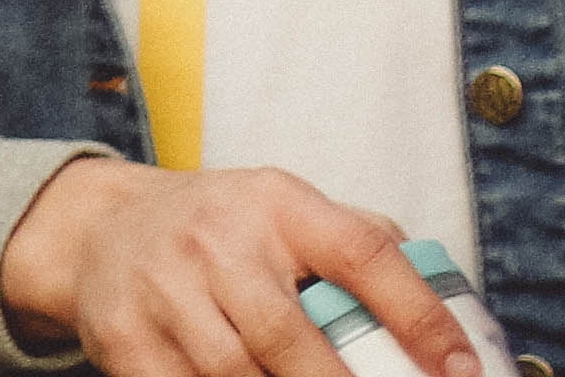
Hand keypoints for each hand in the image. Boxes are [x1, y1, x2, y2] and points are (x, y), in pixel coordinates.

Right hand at [0, 156, 468, 376]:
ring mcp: (164, 291)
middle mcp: (217, 241)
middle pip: (289, 338)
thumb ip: (358, 243)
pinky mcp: (125, 339)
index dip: (420, 314)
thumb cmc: (219, 228)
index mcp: (276, 204)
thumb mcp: (284, 211)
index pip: (362, 252)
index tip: (463, 369)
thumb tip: (453, 303)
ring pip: (236, 376)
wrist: (101, 227)